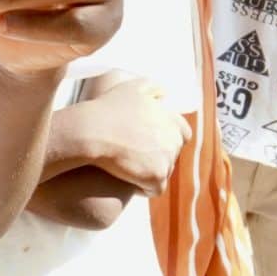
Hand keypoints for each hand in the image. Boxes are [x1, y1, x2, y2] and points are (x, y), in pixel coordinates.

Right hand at [82, 77, 190, 194]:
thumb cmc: (107, 109)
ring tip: (128, 167)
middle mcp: (173, 139)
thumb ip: (153, 87)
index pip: (184, 134)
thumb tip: (166, 93)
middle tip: (134, 155)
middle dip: (158, 156)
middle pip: (172, 154)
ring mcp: (167, 159)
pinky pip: (155, 188)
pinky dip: (143, 187)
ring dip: (150, 172)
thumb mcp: (131, 87)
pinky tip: (128, 181)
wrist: (92, 131)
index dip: (168, 138)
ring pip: (164, 172)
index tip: (150, 141)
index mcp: (171, 120)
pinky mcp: (157, 176)